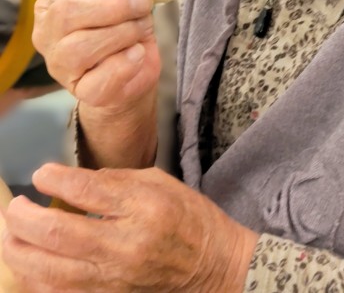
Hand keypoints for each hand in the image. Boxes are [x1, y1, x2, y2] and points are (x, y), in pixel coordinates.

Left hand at [2, 164, 258, 292]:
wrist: (213, 268)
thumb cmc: (189, 218)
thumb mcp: (160, 183)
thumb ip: (115, 180)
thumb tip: (72, 180)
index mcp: (144, 207)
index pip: (87, 190)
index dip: (55, 179)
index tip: (42, 173)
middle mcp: (127, 245)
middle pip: (59, 233)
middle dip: (25, 218)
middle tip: (15, 206)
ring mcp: (115, 280)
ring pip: (50, 271)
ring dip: (20, 251)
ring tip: (10, 233)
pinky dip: (36, 280)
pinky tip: (27, 264)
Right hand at [33, 0, 157, 110]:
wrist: (134, 71)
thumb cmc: (124, 28)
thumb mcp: (125, 1)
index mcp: (55, 1)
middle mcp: (48, 32)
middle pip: (68, 13)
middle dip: (114, 6)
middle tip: (143, 4)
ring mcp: (59, 65)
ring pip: (80, 47)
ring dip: (121, 33)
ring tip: (141, 28)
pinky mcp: (81, 91)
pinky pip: (100, 80)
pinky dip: (125, 64)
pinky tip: (137, 52)